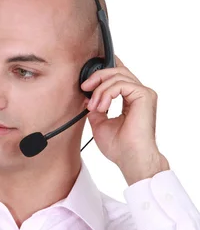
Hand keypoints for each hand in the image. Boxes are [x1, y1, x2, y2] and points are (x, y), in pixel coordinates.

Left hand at [81, 55, 169, 184]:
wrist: (130, 158)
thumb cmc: (119, 146)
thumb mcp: (99, 122)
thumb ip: (96, 106)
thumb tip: (87, 97)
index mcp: (131, 99)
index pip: (118, 76)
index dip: (101, 73)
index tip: (85, 85)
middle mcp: (139, 94)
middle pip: (117, 71)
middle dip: (97, 77)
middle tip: (84, 88)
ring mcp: (143, 94)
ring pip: (118, 75)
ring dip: (100, 89)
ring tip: (94, 106)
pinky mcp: (144, 96)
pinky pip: (121, 84)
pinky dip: (107, 93)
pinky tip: (102, 107)